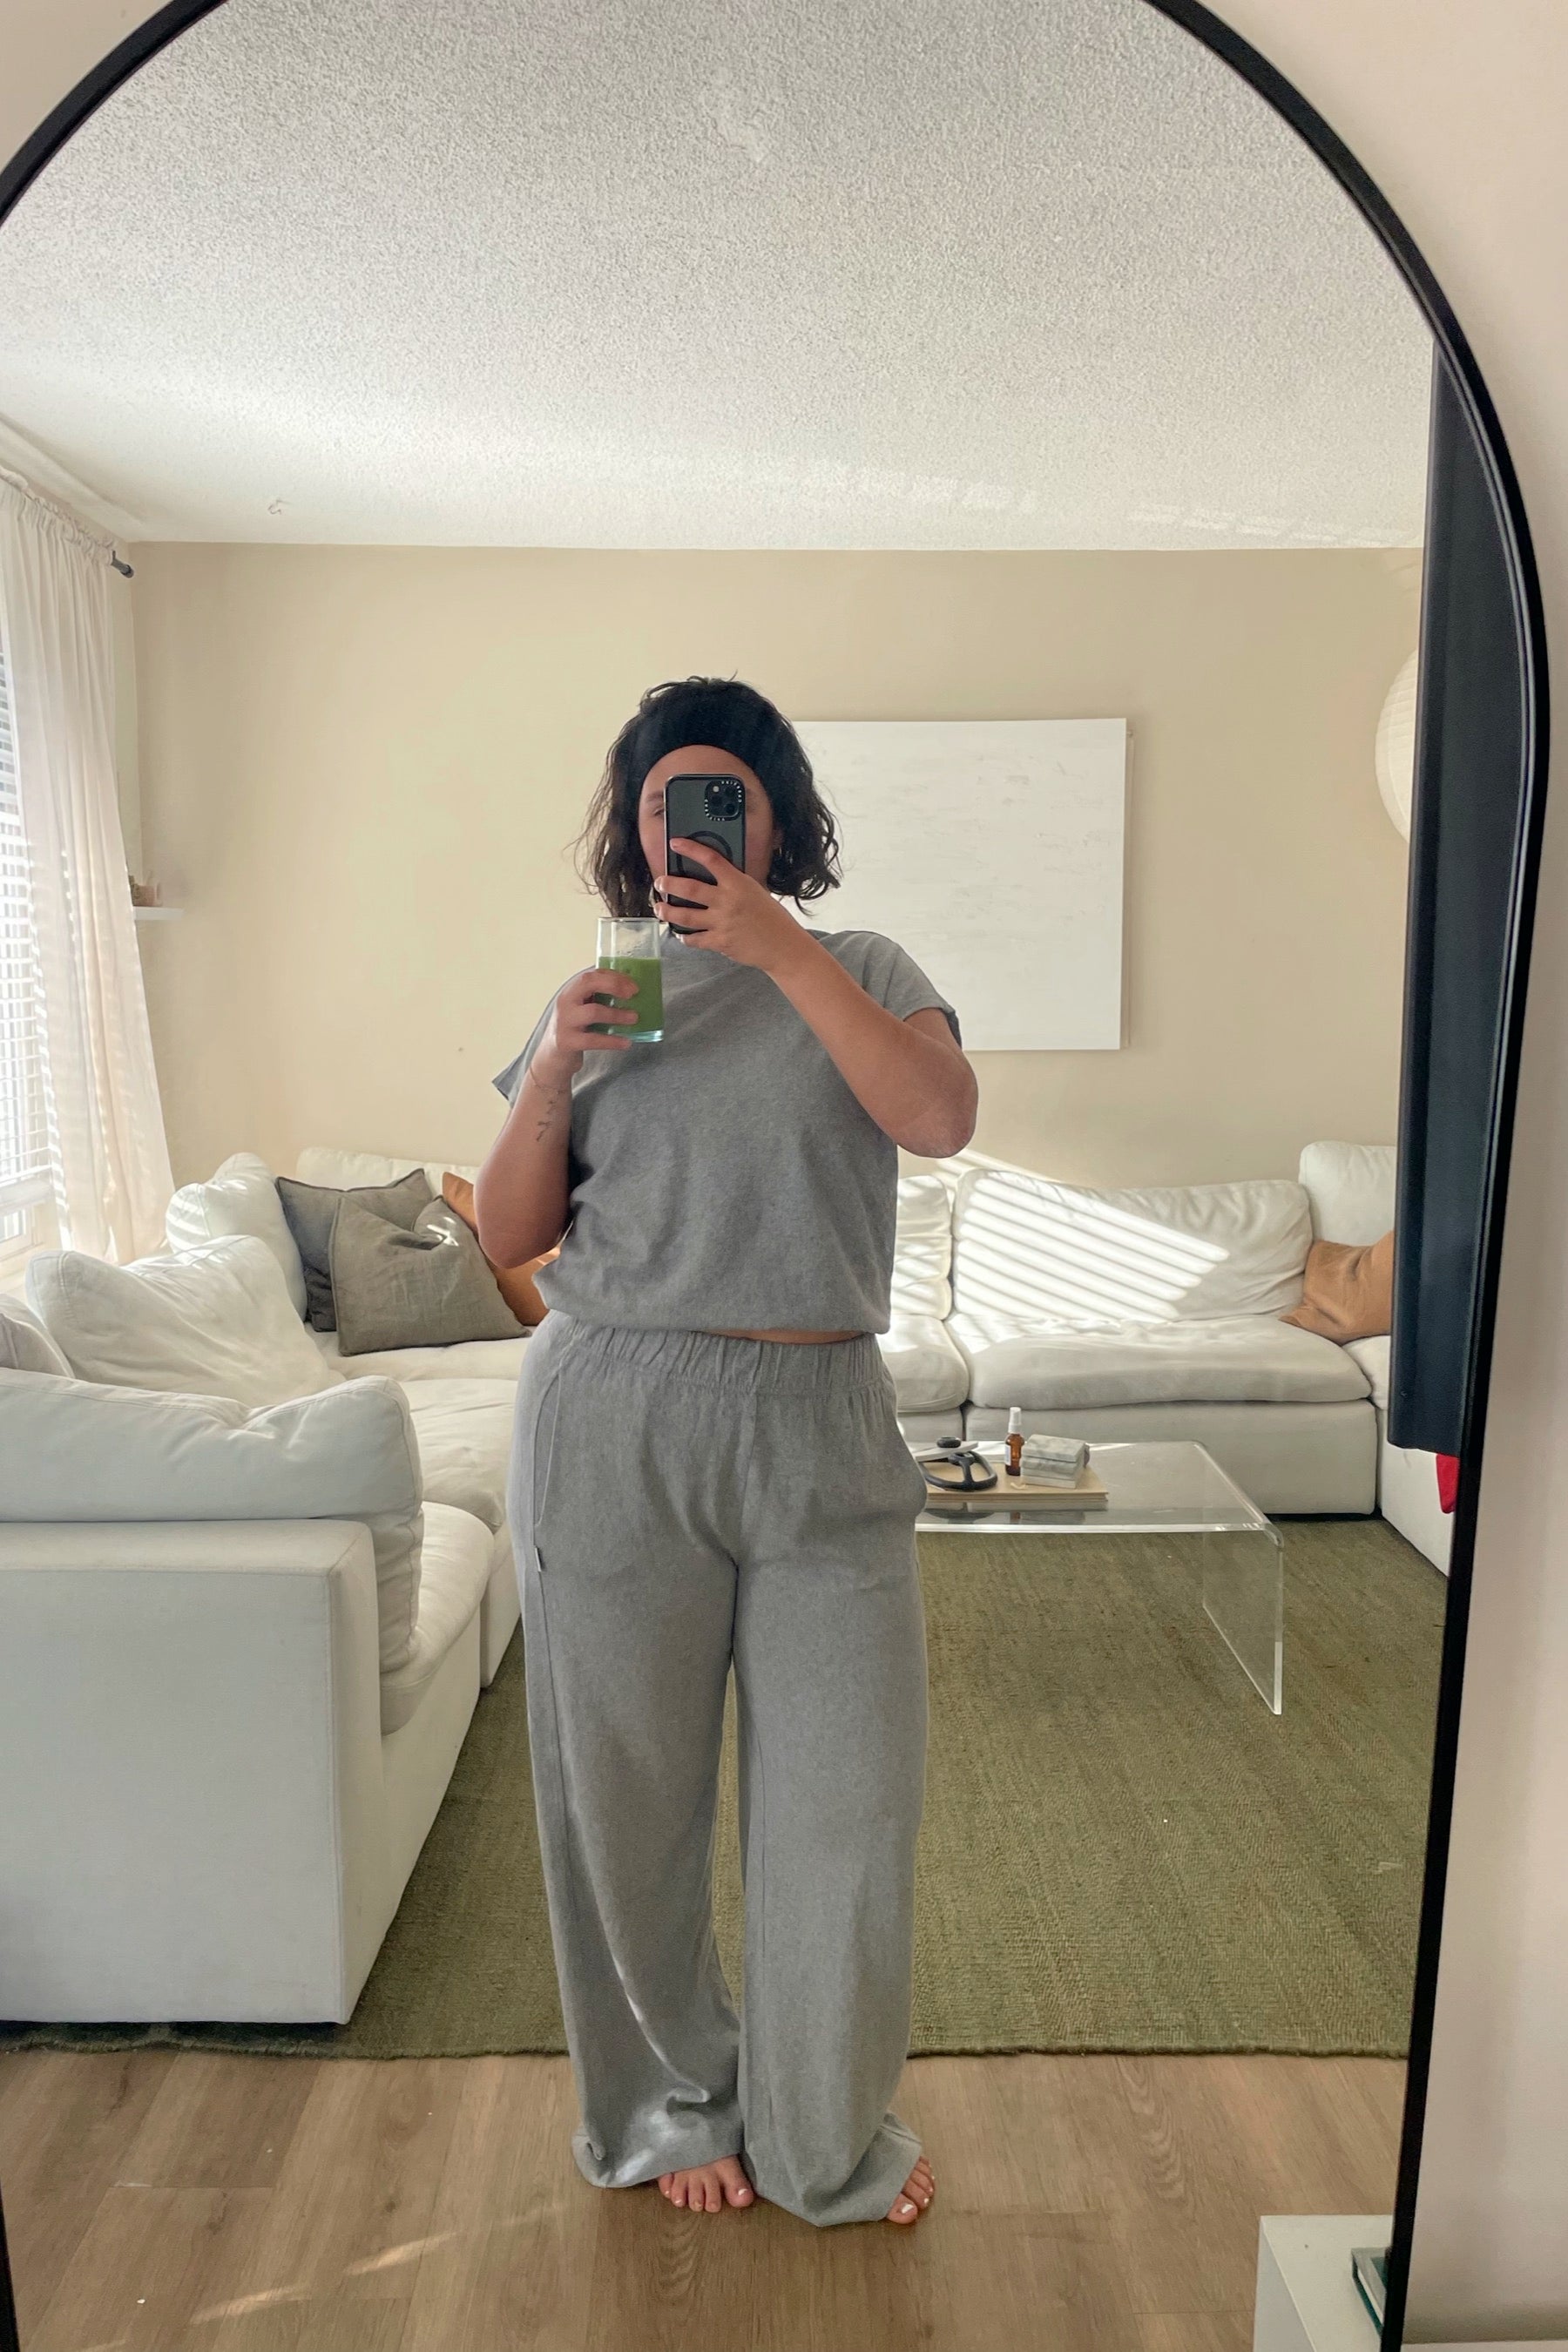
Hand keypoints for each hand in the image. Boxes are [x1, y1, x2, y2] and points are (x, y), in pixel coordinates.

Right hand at [532, 966, 639, 1082]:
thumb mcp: (582, 1008)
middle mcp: (565, 1002)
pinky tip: (626, 1042)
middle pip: (588, 983)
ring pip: (593, 1012)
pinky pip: (593, 1039)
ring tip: (634, 1018)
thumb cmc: (574, 1028)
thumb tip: (630, 991)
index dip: (614, 976)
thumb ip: (599, 998)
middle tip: (633, 994)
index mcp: (571, 991)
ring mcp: (565, 1021)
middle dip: (613, 985)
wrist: (552, 1056)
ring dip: (617, 1014)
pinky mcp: (567, 1042)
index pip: (592, 974)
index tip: (632, 984)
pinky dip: (612, 1041)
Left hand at [655, 840, 808, 974]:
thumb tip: (713, 878)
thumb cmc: (772, 918)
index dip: (691, 849)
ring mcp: (721, 922)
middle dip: (669, 884)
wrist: (783, 945)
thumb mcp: (755, 892)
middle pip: (689, 888)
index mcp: (738, 884)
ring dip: (667, 911)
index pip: (711, 860)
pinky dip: (685, 937)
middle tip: (660, 883)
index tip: (675, 843)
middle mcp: (727, 901)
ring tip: (660, 908)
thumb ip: (734, 885)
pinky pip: (694, 939)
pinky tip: (681, 933)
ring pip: (685, 915)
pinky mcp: (719, 942)